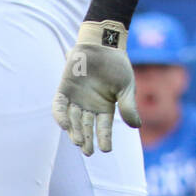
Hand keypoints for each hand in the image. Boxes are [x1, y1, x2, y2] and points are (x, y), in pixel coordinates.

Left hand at [52, 21, 139, 154]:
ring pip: (73, 120)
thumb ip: (129, 107)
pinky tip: (65, 125)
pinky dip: (61, 116)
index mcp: (104, 107)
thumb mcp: (126, 87)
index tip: (106, 149)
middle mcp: (88, 106)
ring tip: (79, 141)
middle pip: (85, 127)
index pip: (103, 127)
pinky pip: (59, 106)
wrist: (103, 44)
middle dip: (86, 140)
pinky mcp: (64, 89)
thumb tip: (136, 126)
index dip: (104, 138)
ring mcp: (75, 98)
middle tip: (87, 151)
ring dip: (74, 131)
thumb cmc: (117, 65)